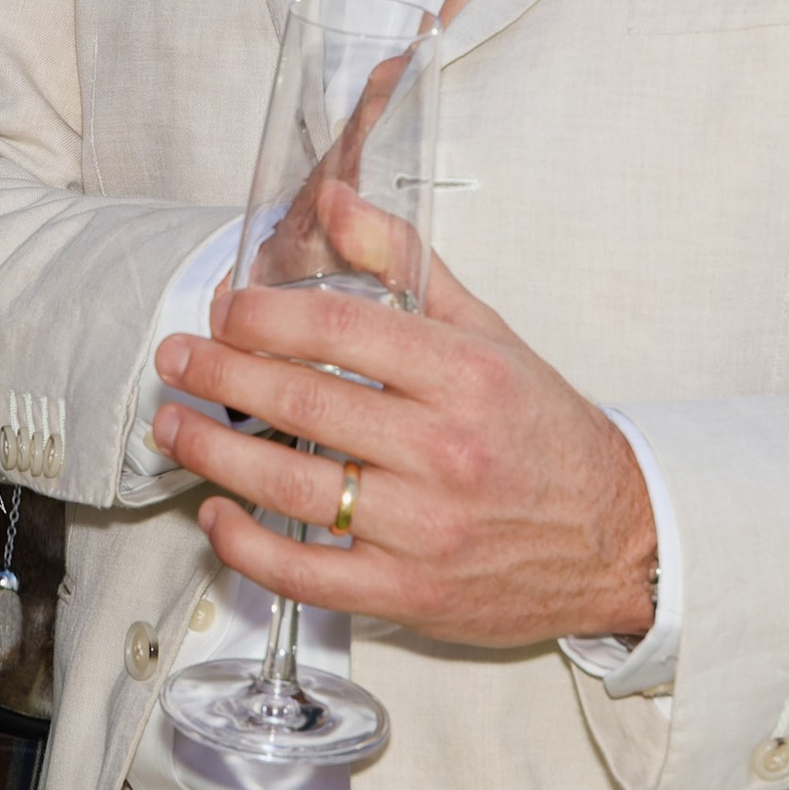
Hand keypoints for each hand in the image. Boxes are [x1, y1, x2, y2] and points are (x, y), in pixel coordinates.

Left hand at [150, 0, 645, 645]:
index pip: (339, 328)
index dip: (264, 313)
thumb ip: (402, 262)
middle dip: (220, 374)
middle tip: (175, 358)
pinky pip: (307, 573)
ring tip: (174, 425)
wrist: (615, 538)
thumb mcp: (486, 330)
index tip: (224, 307)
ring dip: (216, 453)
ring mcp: (425, 528)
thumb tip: (331, 196)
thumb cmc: (540, 428)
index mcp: (463, 374)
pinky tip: (217, 516)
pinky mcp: (411, 593)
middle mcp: (444, 449)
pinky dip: (248, 547)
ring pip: (292, 488)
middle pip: (303, 403)